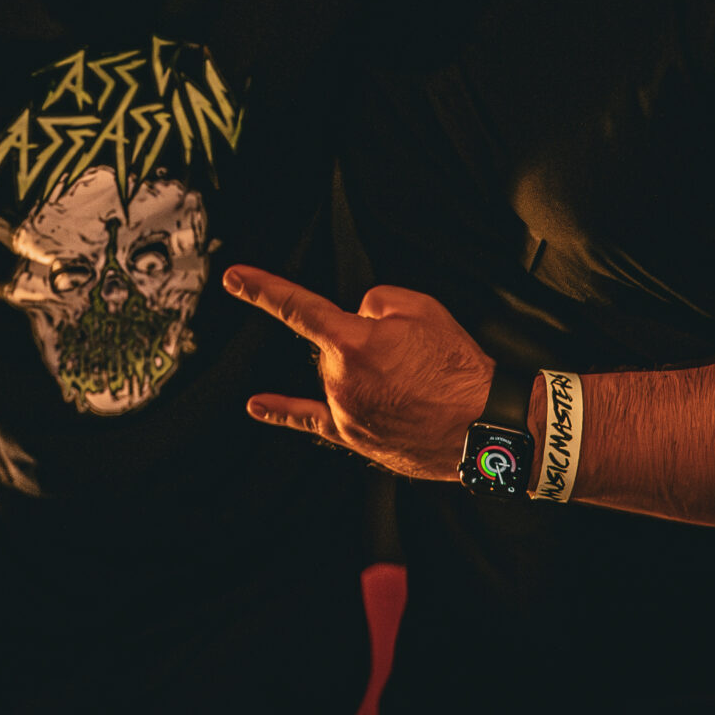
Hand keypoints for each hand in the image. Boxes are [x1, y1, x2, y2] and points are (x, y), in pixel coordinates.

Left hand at [222, 265, 494, 479]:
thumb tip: (358, 317)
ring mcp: (344, 411)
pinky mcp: (352, 435)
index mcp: (352, 342)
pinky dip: (281, 410)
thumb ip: (376, 302)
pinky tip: (258, 405)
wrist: (481, 424)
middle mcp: (340, 379)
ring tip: (409, 383)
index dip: (262, 289)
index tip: (233, 278)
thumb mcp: (422, 308)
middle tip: (409, 355)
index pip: (297, 306)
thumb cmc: (457, 367)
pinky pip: (309, 419)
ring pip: (336, 374)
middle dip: (363, 341)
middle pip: (333, 343)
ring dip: (362, 370)